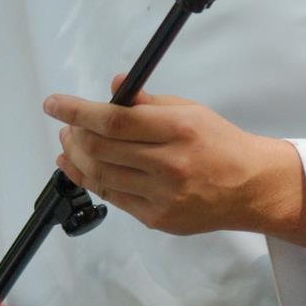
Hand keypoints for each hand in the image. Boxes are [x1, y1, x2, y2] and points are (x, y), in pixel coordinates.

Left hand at [45, 78, 305, 243]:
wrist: (251, 187)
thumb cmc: (221, 144)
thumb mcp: (192, 111)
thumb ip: (149, 102)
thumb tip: (113, 87)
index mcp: (178, 129)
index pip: (114, 119)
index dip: (77, 111)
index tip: (55, 104)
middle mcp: (169, 163)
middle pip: (100, 148)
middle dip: (74, 134)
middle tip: (68, 125)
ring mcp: (162, 195)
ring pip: (100, 176)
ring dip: (76, 157)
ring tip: (71, 144)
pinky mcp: (157, 218)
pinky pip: (113, 197)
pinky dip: (91, 180)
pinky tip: (83, 168)